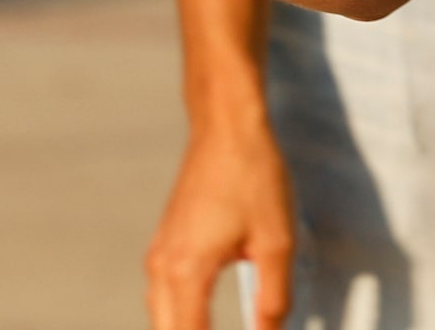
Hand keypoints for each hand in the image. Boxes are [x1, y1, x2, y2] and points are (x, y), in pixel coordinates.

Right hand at [146, 116, 294, 329]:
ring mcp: (159, 258)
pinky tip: (199, 328)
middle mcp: (161, 271)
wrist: (227, 126)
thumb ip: (273, 300)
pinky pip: (163, 303)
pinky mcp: (165, 248)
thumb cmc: (254, 177)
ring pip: (161, 322)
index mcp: (185, 274)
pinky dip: (178, 323)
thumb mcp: (276, 242)